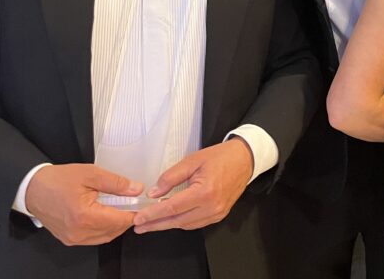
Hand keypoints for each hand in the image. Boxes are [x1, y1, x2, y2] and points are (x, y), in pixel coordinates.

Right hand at [24, 163, 142, 245]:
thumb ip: (116, 183)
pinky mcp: (70, 239)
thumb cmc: (59, 180)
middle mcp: (79, 232)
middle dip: (126, 217)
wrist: (33, 189)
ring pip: (106, 236)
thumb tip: (136, 189)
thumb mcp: (91, 174)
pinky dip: (104, 229)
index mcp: (84, 216)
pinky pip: (94, 238)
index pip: (120, 220)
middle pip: (115, 230)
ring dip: (116, 224)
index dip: (134, 212)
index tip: (142, 203)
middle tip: (131, 202)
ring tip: (119, 206)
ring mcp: (73, 238)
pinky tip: (106, 214)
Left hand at [132, 139, 253, 232]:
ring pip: (186, 224)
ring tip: (152, 222)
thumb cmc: (220, 157)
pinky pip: (196, 223)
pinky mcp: (220, 214)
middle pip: (177, 220)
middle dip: (156, 224)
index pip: (172, 207)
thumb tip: (154, 193)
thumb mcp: (192, 160)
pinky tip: (172, 217)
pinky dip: (182, 221)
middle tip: (139, 226)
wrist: (245, 159)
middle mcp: (211, 206)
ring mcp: (217, 213)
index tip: (138, 219)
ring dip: (168, 224)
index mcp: (204, 192)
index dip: (152, 214)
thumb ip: (171, 177)